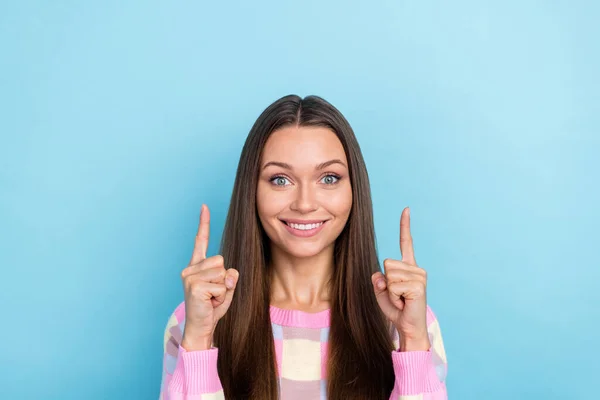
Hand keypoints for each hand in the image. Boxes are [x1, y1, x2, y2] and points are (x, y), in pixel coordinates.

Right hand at [180, 204, 238, 350]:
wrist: (201, 328)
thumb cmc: (212, 308)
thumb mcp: (226, 289)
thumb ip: (230, 277)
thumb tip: (229, 274)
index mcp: (196, 266)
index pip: (201, 241)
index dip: (203, 223)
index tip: (204, 206)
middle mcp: (190, 269)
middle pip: (221, 260)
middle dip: (225, 279)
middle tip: (214, 294)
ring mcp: (190, 277)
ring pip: (222, 272)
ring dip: (223, 289)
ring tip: (212, 299)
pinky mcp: (194, 286)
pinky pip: (221, 285)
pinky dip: (221, 296)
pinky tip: (210, 303)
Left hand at [371, 207, 429, 350]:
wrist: (408, 327)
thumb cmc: (396, 309)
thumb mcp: (381, 291)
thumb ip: (378, 280)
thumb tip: (379, 275)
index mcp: (408, 266)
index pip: (406, 242)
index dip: (405, 226)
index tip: (406, 209)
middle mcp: (416, 268)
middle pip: (387, 263)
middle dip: (386, 282)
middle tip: (397, 295)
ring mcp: (419, 276)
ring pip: (389, 274)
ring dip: (390, 291)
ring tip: (401, 299)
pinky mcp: (418, 285)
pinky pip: (393, 285)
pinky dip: (394, 296)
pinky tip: (404, 302)